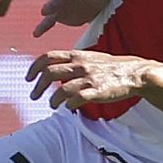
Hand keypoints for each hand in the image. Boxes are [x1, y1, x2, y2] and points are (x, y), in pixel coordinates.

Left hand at [26, 49, 153, 110]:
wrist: (134, 73)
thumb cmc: (111, 67)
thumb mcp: (90, 57)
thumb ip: (72, 60)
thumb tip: (54, 67)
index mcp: (77, 55)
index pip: (47, 57)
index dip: (34, 68)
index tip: (28, 78)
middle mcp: (80, 65)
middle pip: (49, 73)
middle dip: (37, 86)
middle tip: (34, 95)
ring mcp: (88, 79)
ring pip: (61, 90)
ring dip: (52, 99)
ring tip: (52, 105)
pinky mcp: (96, 92)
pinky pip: (75, 100)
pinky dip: (68, 104)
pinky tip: (68, 107)